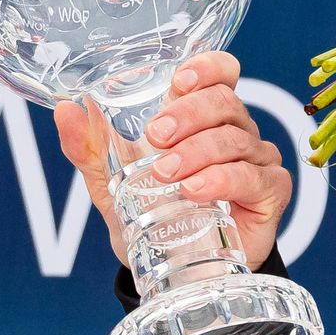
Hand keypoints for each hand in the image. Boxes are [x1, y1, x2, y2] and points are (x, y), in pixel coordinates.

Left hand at [55, 53, 291, 269]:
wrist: (173, 267)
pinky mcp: (271, 192)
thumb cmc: (151, 212)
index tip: (177, 82)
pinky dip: (221, 180)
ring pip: (235, 139)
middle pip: (225, 102)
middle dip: (188, 114)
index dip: (206, 68)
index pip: (220, 72)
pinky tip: (195, 189)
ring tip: (165, 174)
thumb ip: (89, 147)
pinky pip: (253, 177)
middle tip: (155, 136)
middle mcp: (235, 130)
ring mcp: (257, 159)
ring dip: (197, 152)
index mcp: (202, 115)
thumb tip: (64, 110)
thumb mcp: (112, 180)